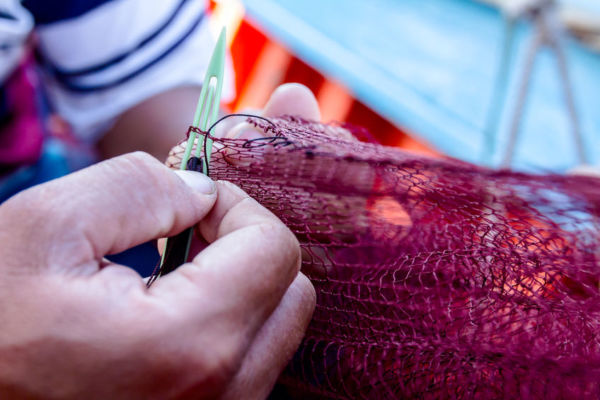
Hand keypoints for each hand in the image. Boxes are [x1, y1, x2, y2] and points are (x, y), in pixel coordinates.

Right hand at [0, 152, 314, 398]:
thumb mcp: (47, 228)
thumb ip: (140, 187)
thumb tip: (203, 192)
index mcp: (189, 343)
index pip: (275, 251)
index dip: (237, 209)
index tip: (192, 205)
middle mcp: (220, 395)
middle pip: (291, 292)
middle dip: (247, 247)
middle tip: (188, 236)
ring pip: (276, 329)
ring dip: (240, 285)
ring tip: (172, 275)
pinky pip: (251, 361)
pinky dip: (228, 324)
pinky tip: (171, 313)